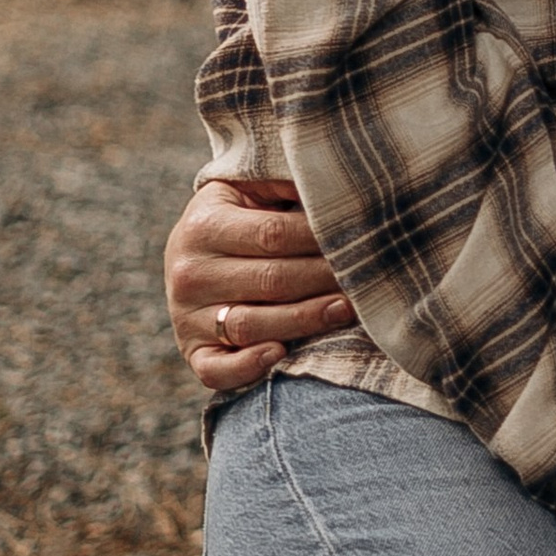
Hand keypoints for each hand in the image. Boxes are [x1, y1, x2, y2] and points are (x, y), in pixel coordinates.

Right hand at [166, 175, 355, 396]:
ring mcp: (186, 316)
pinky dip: (247, 367)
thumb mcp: (250, 189)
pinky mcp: (192, 351)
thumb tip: (339, 188)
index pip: (273, 234)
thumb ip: (285, 186)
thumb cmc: (239, 218)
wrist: (191, 255)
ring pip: (251, 324)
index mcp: (203, 224)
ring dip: (305, 320)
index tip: (360, 237)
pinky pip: (216, 369)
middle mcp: (189, 272)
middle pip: (270, 280)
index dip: (320, 238)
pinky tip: (281, 354)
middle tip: (368, 275)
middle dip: (324, 278)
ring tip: (347, 309)